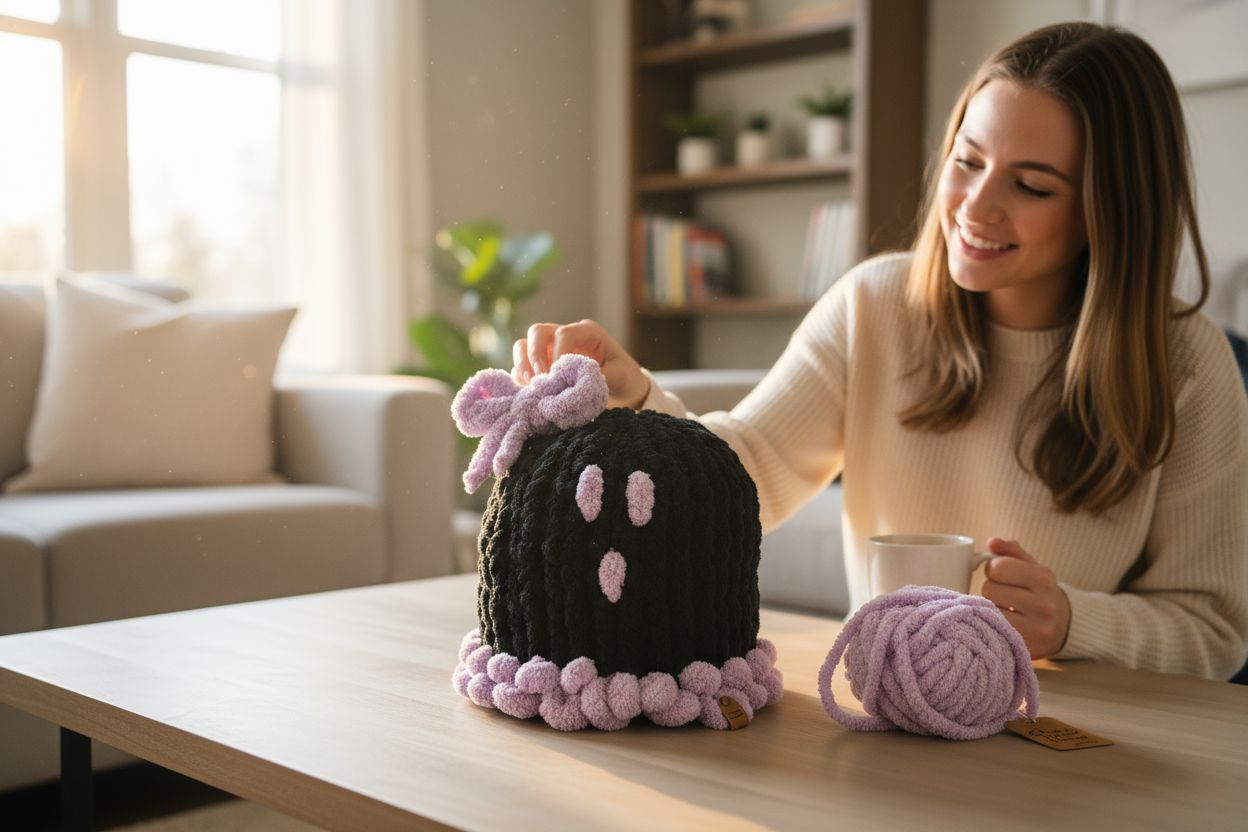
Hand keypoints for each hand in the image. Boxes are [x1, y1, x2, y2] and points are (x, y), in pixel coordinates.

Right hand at [511, 320, 648, 409]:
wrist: (623, 391)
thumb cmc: (624, 379)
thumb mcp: (620, 376)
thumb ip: (600, 376)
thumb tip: (575, 383)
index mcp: (587, 332)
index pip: (564, 333)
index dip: (558, 353)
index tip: (559, 376)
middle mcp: (566, 336)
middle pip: (537, 332)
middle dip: (534, 355)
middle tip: (540, 380)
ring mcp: (551, 350)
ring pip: (524, 345)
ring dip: (523, 365)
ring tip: (531, 386)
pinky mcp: (543, 366)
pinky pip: (522, 366)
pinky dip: (520, 378)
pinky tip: (528, 392)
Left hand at [981, 538, 1071, 659]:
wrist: (1066, 625)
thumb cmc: (1040, 591)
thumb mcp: (1031, 567)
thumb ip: (1010, 551)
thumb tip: (992, 542)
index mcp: (1044, 579)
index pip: (997, 568)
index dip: (993, 570)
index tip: (1001, 575)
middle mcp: (1044, 605)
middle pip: (989, 590)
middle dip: (992, 589)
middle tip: (1004, 595)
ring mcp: (1038, 630)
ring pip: (988, 612)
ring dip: (990, 609)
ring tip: (1005, 609)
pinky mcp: (1029, 650)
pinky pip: (995, 633)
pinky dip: (994, 627)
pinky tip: (1005, 624)